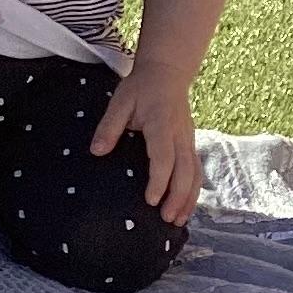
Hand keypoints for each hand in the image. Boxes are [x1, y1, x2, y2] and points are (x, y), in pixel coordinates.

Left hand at [91, 58, 200, 222]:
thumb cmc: (141, 87)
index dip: (159, 180)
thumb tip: (97, 151)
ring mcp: (188, 139)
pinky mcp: (191, 143)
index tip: (150, 199)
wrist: (168, 72)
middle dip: (177, 197)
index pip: (163, 157)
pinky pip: (196, 170)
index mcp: (161, 124)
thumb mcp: (120, 101)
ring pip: (195, 173)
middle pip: (185, 171)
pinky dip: (193, 190)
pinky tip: (185, 206)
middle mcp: (180, 135)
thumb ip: (109, 126)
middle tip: (165, 219)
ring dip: (189, 198)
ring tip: (178, 220)